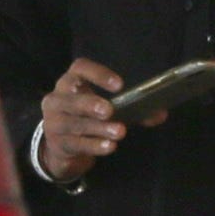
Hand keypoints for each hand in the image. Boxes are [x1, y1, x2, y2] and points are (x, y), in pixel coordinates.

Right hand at [39, 59, 126, 183]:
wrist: (61, 147)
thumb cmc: (87, 119)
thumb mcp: (106, 110)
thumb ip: (132, 110)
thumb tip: (161, 114)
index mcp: (71, 82)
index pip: (80, 69)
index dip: (98, 74)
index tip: (119, 85)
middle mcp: (57, 99)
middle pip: (71, 98)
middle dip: (90, 103)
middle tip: (110, 110)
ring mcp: (54, 122)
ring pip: (74, 123)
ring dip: (98, 128)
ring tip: (119, 132)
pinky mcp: (57, 144)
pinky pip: (75, 144)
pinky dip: (94, 145)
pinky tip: (109, 146)